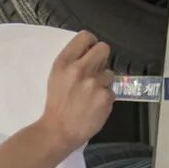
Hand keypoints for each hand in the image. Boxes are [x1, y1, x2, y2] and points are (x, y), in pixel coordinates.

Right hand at [40, 31, 114, 151]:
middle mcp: (79, 69)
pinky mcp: (105, 97)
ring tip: (90, 95)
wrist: (58, 130)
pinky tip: (94, 106)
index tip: (91, 51)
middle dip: (102, 58)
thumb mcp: (56, 76)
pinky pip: (112, 92)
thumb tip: (91, 51)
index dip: (91, 43)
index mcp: (64, 62)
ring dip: (103, 83)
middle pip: (103, 48)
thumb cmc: (57, 104)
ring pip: (109, 73)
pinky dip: (105, 99)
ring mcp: (94, 84)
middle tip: (96, 70)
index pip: (85, 37)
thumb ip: (72, 62)